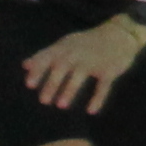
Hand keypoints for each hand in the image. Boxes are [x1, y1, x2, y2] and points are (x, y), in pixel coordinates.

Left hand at [21, 13, 145, 111]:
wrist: (120, 34)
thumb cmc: (87, 43)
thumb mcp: (66, 45)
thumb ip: (45, 55)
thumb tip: (25, 65)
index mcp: (66, 47)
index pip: (49, 57)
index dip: (39, 70)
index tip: (29, 84)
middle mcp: (79, 53)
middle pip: (63, 67)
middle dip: (52, 83)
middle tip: (43, 100)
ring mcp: (95, 61)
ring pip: (80, 75)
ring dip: (70, 90)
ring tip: (61, 106)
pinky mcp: (110, 70)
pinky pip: (103, 85)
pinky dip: (98, 97)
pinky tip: (91, 111)